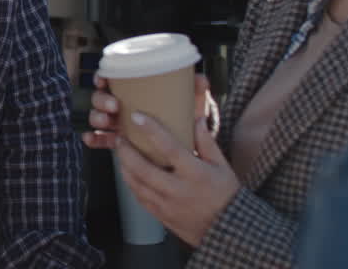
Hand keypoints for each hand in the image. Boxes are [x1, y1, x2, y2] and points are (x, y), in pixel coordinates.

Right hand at [82, 73, 212, 149]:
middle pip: (101, 97)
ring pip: (98, 117)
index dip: (102, 77)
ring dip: (97, 118)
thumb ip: (195, 91)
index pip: (112, 79)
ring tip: (107, 122)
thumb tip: (202, 80)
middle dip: (102, 100)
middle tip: (115, 105)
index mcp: (135, 91)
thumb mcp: (189, 103)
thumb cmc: (183, 117)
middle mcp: (122, 105)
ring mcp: (118, 123)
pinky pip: (101, 139)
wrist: (187, 143)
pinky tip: (91, 140)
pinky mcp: (119, 142)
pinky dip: (94, 139)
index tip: (105, 79)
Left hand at [114, 108, 240, 246]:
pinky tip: (128, 172)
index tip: (136, 116)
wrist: (227, 231)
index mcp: (195, 174)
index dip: (151, 130)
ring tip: (121, 152)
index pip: (169, 147)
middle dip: (126, 151)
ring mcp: (167, 205)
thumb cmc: (225, 194)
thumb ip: (206, 141)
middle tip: (120, 137)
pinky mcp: (161, 216)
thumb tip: (196, 117)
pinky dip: (130, 183)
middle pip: (143, 169)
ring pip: (136, 184)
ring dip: (124, 166)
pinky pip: (139, 197)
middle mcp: (178, 190)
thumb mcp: (221, 165)